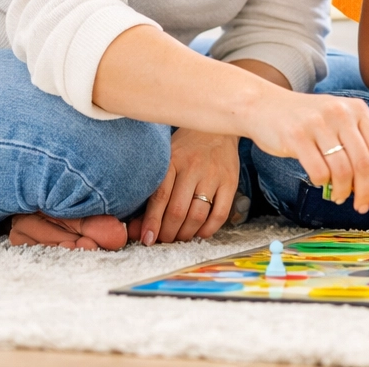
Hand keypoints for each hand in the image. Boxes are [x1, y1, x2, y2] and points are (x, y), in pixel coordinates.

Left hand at [128, 128, 238, 245]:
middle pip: (178, 210)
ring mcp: (214, 175)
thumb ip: (154, 190)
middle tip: (164, 239)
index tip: (147, 238)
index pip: (160, 197)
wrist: (217, 128)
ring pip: (198, 215)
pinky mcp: (231, 182)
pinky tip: (200, 232)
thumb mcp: (166, 160)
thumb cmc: (186, 148)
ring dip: (186, 233)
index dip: (152, 222)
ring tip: (180, 237)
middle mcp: (194, 167)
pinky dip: (208, 229)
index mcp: (173, 160)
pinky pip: (220, 214)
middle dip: (168, 233)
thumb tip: (137, 227)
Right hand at [246, 88, 368, 216]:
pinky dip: (322, 183)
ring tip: (338, 196)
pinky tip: (319, 181)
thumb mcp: (338, 124)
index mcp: (358, 110)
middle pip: (364, 164)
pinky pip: (318, 172)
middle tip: (361, 207)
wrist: (264, 105)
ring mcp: (319, 123)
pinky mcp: (297, 136)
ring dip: (343, 191)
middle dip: (366, 192)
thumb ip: (359, 149)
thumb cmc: (307, 121)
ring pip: (342, 171)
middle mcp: (341, 113)